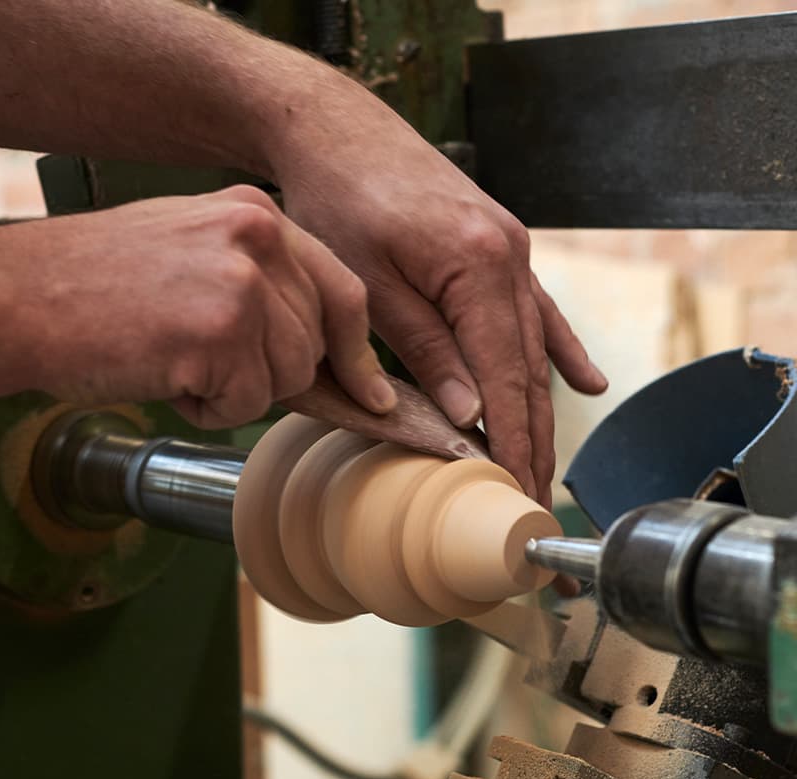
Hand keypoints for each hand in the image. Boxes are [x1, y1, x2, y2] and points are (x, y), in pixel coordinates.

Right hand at [0, 185, 393, 427]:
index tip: (370, 391)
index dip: (356, 350)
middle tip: (208, 358)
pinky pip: (248, 403)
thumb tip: (327, 354)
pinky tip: (167, 375)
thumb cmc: (102, 284)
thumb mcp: (199, 256)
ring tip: (180, 360)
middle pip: (316, 344)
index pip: (343, 291)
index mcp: (258, 216)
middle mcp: (258, 238)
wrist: (18, 296)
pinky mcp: (218, 330)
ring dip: (237, 390)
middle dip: (271, 372)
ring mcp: (241, 282)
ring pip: (288, 378)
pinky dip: (209, 407)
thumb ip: (267, 288)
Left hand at [277, 101, 606, 504]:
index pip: (506, 378)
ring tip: (548, 463)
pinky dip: (560, 352)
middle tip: (534, 498)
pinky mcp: (500, 248)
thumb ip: (426, 349)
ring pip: (534, 348)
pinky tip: (586, 384)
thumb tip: (471, 413)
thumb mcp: (371, 284)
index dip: (513, 441)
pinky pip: (538, 311)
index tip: (518, 491)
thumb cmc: (341, 200)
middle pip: (528, 370)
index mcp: (479, 268)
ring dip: (542, 410)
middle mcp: (509, 260)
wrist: (339, 133)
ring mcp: (511, 253)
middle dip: (533, 439)